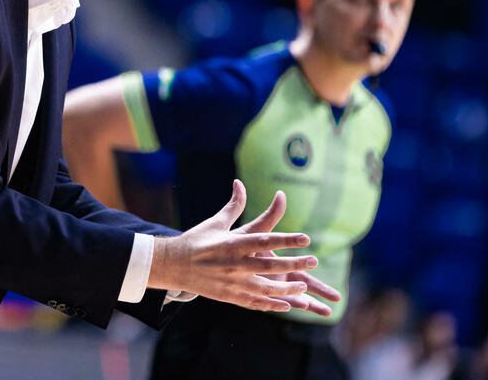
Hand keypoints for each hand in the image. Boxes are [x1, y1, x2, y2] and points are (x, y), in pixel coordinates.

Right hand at [148, 180, 332, 311]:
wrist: (173, 264)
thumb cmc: (197, 240)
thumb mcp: (216, 222)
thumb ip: (234, 205)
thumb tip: (239, 183)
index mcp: (233, 243)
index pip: (265, 240)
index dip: (287, 239)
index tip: (306, 238)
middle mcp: (234, 264)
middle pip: (270, 265)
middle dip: (294, 264)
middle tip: (314, 261)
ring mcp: (232, 283)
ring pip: (266, 289)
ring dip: (287, 289)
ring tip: (302, 287)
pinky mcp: (229, 296)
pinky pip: (255, 303)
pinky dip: (272, 304)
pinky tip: (286, 304)